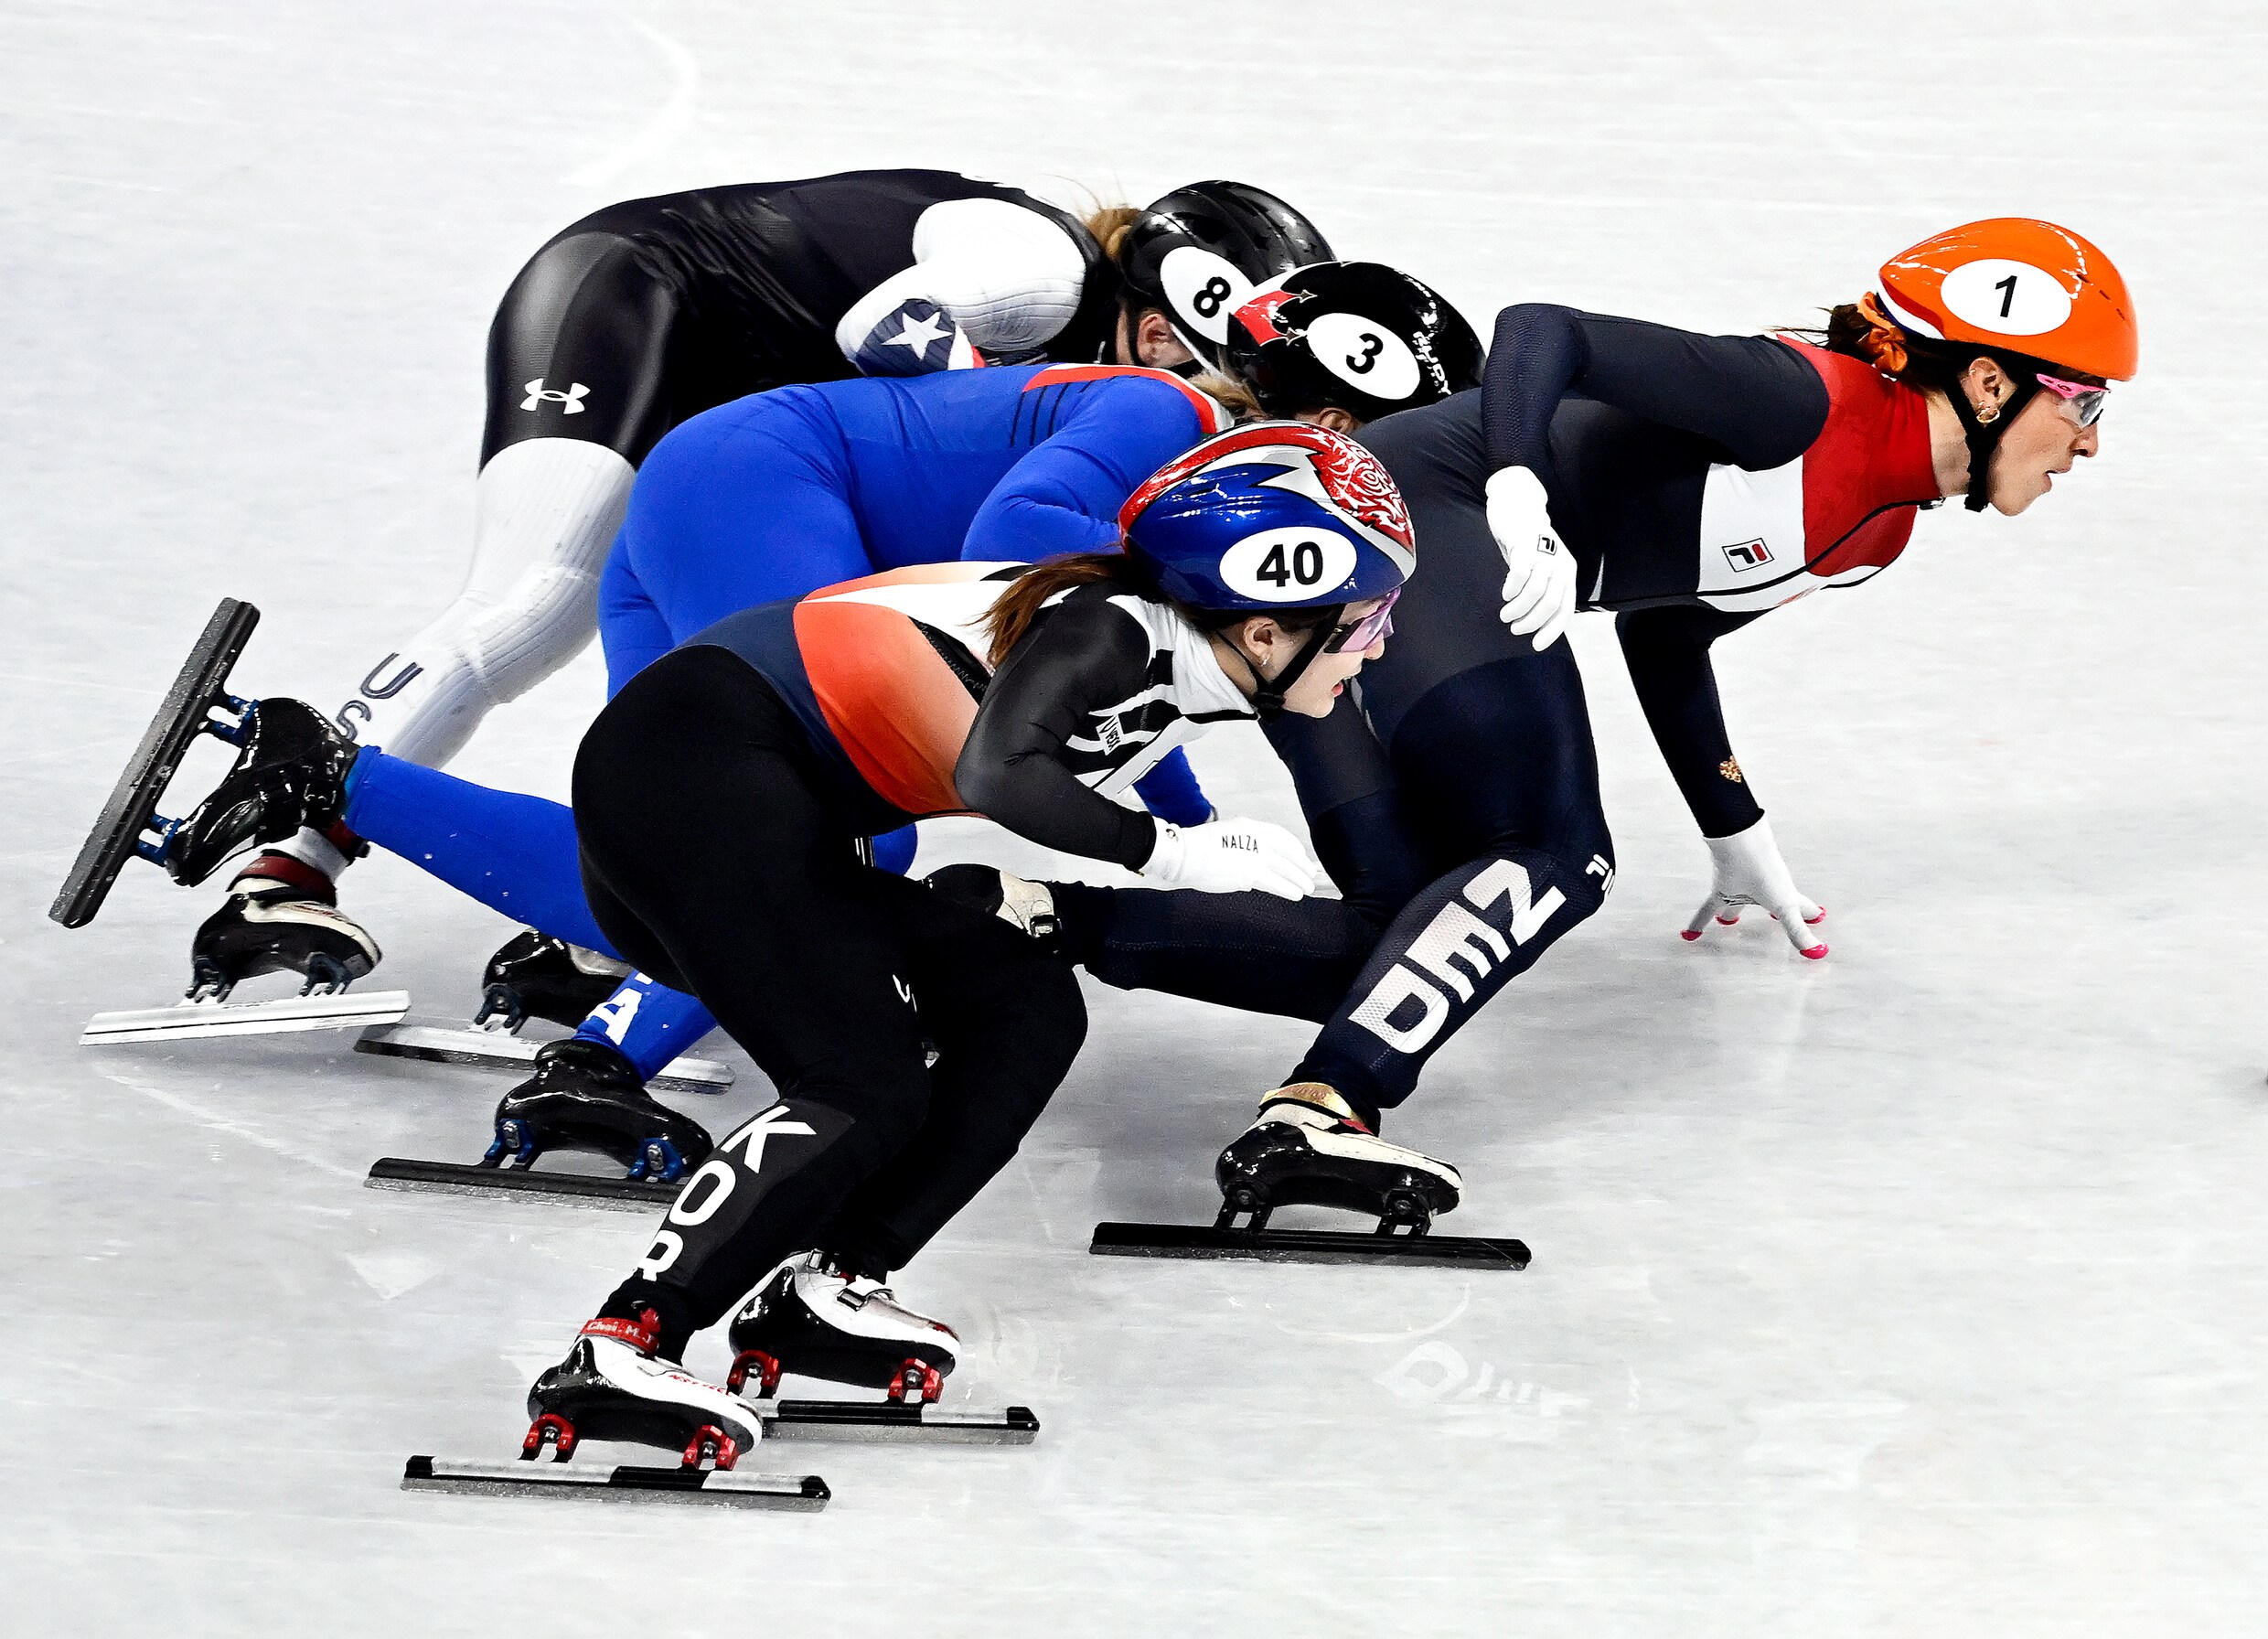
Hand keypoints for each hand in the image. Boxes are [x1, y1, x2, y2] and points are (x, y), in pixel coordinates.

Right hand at [1139, 817, 1317, 899]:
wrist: (1184, 853)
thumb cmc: (1197, 847)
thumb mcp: (1227, 836)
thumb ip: (1244, 847)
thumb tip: (1255, 867)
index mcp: (1251, 827)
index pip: (1282, 836)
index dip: (1295, 849)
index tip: (1302, 857)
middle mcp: (1257, 839)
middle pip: (1288, 854)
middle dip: (1302, 866)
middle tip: (1311, 875)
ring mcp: (1255, 856)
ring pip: (1286, 869)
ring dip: (1299, 880)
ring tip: (1307, 889)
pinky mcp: (1250, 874)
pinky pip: (1276, 883)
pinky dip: (1288, 889)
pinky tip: (1296, 895)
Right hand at [1485, 466, 1578, 650]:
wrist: (1518, 505)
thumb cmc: (1527, 542)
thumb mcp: (1541, 568)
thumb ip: (1542, 589)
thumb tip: (1534, 621)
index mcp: (1567, 572)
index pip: (1565, 609)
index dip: (1552, 630)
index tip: (1536, 645)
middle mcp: (1561, 564)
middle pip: (1550, 604)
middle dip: (1531, 622)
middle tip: (1515, 628)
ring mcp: (1545, 554)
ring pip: (1535, 593)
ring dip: (1518, 609)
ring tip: (1505, 615)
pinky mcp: (1526, 545)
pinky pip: (1520, 575)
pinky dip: (1511, 590)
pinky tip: (1505, 594)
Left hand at [1681, 815, 1826, 957]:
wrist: (1742, 845)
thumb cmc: (1766, 872)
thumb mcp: (1784, 907)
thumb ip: (1797, 931)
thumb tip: (1818, 952)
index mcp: (1784, 895)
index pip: (1802, 908)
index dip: (1810, 913)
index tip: (1818, 915)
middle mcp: (1764, 890)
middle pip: (1770, 903)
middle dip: (1772, 911)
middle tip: (1774, 916)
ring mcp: (1742, 886)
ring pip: (1738, 903)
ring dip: (1733, 911)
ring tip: (1726, 920)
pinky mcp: (1721, 886)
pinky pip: (1707, 910)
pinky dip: (1698, 924)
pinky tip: (1688, 935)